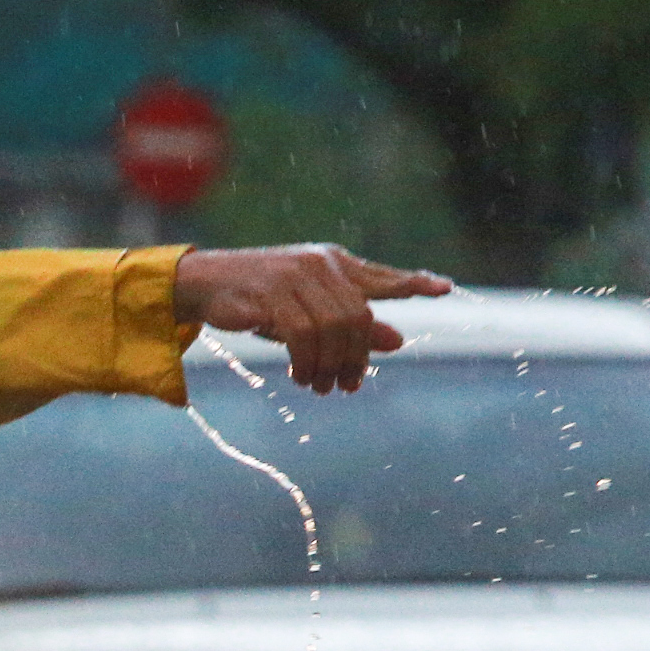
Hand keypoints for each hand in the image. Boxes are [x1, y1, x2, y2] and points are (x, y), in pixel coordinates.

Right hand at [172, 244, 451, 393]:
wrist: (204, 283)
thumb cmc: (258, 299)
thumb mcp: (309, 312)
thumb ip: (352, 325)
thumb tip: (398, 342)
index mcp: (334, 263)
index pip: (382, 276)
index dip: (413, 283)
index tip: (445, 288)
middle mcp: (321, 264)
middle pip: (359, 318)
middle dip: (357, 358)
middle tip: (347, 387)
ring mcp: (296, 276)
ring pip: (333, 329)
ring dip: (329, 366)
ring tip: (319, 386)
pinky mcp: (273, 293)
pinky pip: (303, 336)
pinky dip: (306, 363)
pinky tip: (300, 376)